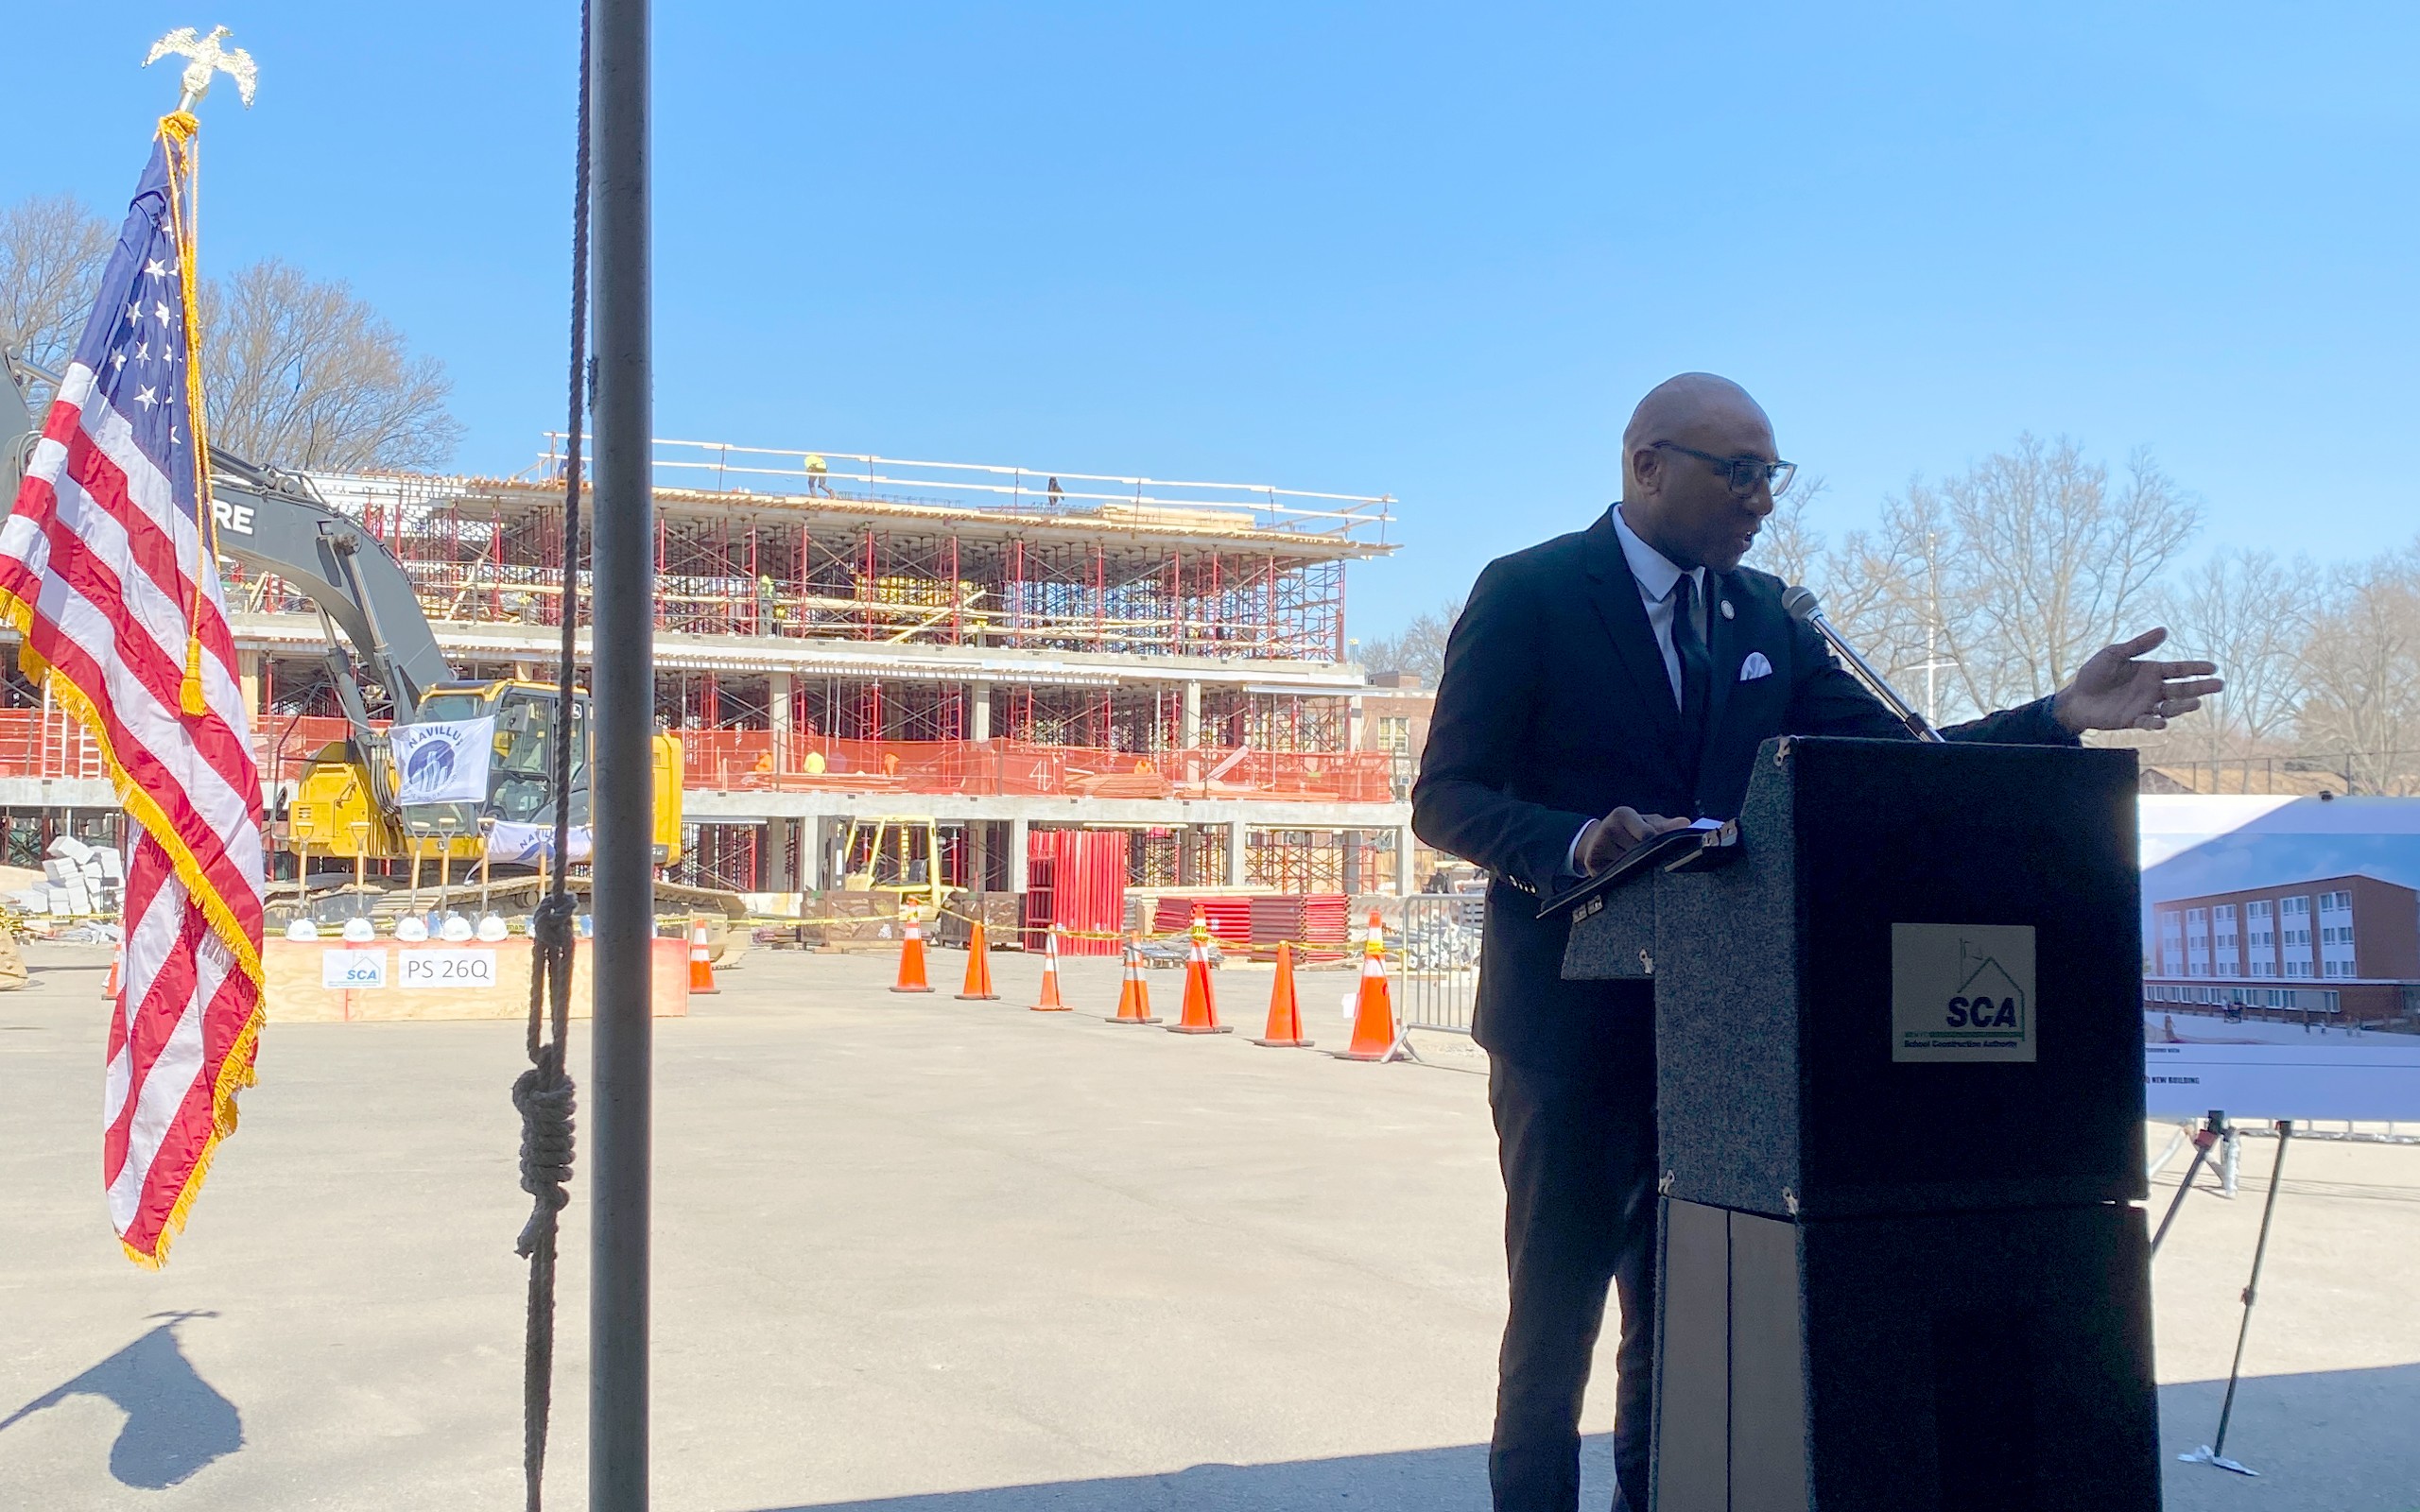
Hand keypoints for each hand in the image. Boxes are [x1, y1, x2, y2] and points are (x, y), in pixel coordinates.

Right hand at [1578, 806, 1690, 872]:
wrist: (1598, 839)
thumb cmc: (1631, 830)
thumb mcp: (1649, 823)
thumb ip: (1667, 826)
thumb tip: (1686, 824)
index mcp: (1623, 814)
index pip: (1647, 835)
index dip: (1656, 845)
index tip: (1660, 849)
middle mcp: (1608, 827)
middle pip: (1638, 851)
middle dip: (1647, 857)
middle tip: (1649, 858)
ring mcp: (1598, 845)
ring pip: (1628, 865)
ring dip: (1637, 868)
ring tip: (1636, 863)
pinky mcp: (1592, 862)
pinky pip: (1616, 876)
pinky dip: (1625, 877)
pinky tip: (1626, 871)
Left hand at [2051, 627, 2224, 732]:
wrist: (2075, 697)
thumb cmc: (2094, 673)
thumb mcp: (2115, 654)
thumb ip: (2139, 645)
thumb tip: (2164, 631)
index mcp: (2151, 671)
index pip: (2179, 669)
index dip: (2196, 668)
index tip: (2213, 668)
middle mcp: (2153, 689)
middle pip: (2182, 688)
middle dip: (2201, 687)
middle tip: (2219, 685)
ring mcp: (2145, 705)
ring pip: (2171, 707)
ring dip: (2183, 706)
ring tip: (2196, 703)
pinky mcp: (2133, 720)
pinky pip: (2148, 722)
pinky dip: (2156, 722)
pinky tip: (2162, 721)